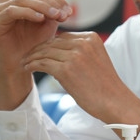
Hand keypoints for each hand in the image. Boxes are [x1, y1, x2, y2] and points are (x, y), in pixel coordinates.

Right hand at [0, 0, 71, 109]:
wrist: (20, 64)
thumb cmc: (34, 44)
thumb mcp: (48, 24)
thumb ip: (54, 9)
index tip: (70, 12)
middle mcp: (9, 0)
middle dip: (51, 3)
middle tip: (64, 14)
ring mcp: (0, 8)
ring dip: (42, 6)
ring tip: (55, 15)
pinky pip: (12, 11)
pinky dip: (28, 12)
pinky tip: (40, 19)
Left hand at [21, 31, 139, 127]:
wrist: (114, 102)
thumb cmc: (104, 86)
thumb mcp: (95, 60)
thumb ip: (80, 51)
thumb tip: (57, 50)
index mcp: (91, 38)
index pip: (63, 37)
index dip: (49, 44)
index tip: (39, 51)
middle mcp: (83, 43)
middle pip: (53, 42)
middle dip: (38, 49)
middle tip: (27, 56)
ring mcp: (74, 55)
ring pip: (45, 51)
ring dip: (32, 57)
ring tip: (25, 62)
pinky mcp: (66, 69)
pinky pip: (43, 63)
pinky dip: (33, 65)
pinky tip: (28, 68)